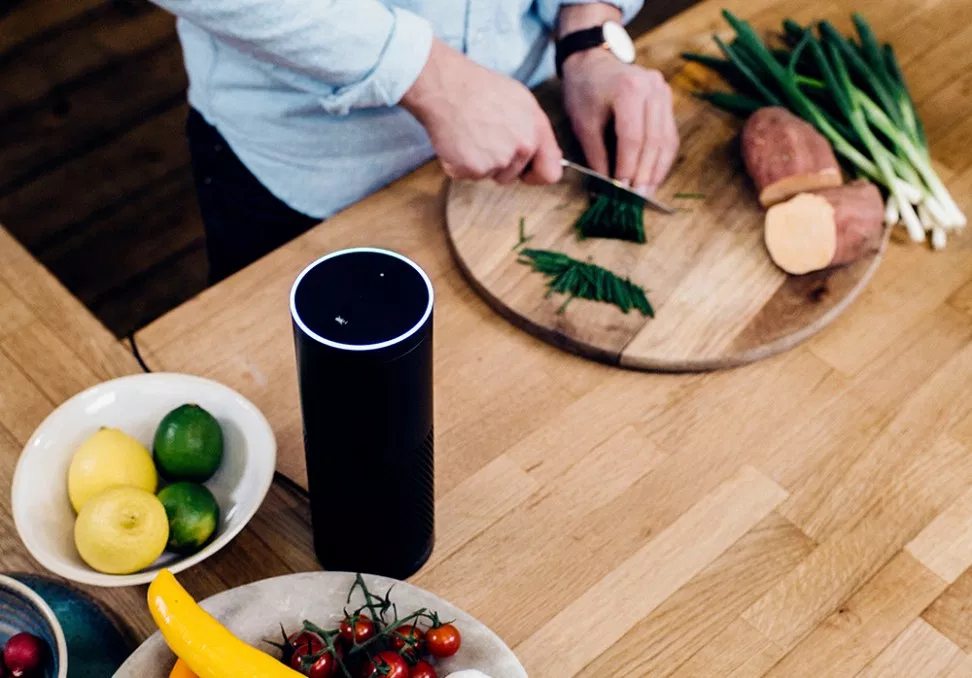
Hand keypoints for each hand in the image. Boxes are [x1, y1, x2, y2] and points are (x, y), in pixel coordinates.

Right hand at [402, 39, 562, 184]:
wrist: (445, 86)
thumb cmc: (479, 89)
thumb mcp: (520, 101)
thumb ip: (533, 131)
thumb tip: (538, 154)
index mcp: (537, 129)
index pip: (550, 172)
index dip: (536, 175)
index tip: (525, 173)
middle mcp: (522, 147)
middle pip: (513, 176)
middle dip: (499, 164)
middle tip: (483, 137)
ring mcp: (498, 160)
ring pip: (490, 176)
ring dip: (479, 163)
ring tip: (470, 135)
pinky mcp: (474, 169)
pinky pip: (468, 177)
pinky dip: (459, 164)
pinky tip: (457, 140)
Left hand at [562, 50, 678, 194]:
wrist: (593, 62)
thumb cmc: (584, 91)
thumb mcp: (583, 123)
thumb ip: (597, 155)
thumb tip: (608, 187)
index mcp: (628, 90)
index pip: (633, 137)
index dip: (629, 166)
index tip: (623, 189)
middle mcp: (652, 88)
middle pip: (654, 140)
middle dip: (645, 173)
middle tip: (638, 197)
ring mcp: (663, 92)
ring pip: (666, 139)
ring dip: (658, 169)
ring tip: (648, 192)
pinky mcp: (667, 99)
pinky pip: (669, 134)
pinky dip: (662, 158)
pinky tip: (654, 176)